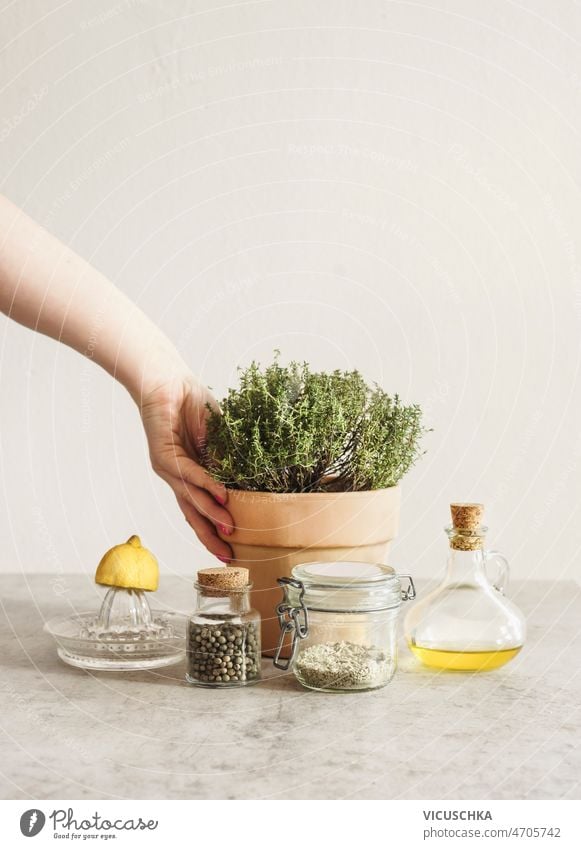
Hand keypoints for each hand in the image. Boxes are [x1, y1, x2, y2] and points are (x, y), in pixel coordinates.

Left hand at [139, 373, 233, 561]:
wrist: (167, 380)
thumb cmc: (192, 403)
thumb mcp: (219, 437)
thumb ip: (227, 459)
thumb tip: (246, 484)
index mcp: (190, 473)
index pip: (201, 508)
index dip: (215, 529)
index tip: (232, 549)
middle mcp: (177, 476)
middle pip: (192, 514)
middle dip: (211, 536)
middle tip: (229, 557)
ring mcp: (169, 468)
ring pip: (191, 498)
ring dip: (212, 515)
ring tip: (230, 531)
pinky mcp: (163, 455)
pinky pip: (189, 474)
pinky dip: (206, 486)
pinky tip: (222, 497)